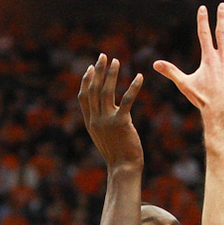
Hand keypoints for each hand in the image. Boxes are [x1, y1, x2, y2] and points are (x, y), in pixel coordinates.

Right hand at [78, 54, 143, 170]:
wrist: (123, 168)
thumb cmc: (116, 153)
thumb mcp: (103, 136)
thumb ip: (100, 121)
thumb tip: (104, 109)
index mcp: (90, 122)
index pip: (84, 96)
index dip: (86, 80)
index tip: (91, 67)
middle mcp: (95, 119)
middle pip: (94, 89)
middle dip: (98, 71)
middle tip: (103, 56)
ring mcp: (107, 121)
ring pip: (107, 91)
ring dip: (111, 74)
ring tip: (116, 61)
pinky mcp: (121, 123)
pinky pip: (127, 100)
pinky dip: (133, 86)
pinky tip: (139, 76)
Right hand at [153, 3, 223, 118]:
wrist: (220, 110)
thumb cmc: (203, 99)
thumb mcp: (184, 84)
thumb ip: (171, 71)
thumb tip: (155, 64)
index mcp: (208, 58)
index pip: (204, 34)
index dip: (203, 20)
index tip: (203, 8)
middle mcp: (222, 57)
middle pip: (222, 33)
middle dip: (221, 18)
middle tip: (223, 5)